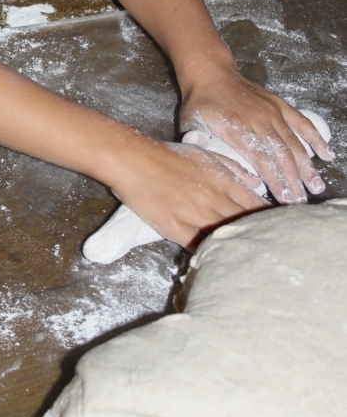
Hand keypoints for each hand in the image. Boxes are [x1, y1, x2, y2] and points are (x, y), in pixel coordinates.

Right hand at [112, 136, 268, 250]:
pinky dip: (212, 254)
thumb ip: (233, 168)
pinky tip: (220, 262)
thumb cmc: (169, 155)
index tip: (282, 229)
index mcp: (224, 182)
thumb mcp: (206, 154)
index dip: (270, 219)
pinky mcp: (176, 229)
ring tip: (255, 262)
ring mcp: (196, 215)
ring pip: (227, 237)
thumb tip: (255, 182)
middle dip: (261, 236)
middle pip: (246, 224)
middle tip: (275, 250)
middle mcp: (214, 200)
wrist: (135, 160)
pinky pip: (200, 246)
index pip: (257, 206)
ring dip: (240, 247)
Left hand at [179, 62, 334, 204]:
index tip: (285, 198)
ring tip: (316, 186)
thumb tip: (199, 153)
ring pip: (294, 142)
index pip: (261, 159)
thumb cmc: (200, 103)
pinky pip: (302, 122)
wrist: (211, 74)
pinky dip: (316, 138)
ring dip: (306, 166)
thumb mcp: (190, 122)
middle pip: (281, 155)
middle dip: (293, 180)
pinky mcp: (279, 105)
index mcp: (236, 128)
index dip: (275, 179)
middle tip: (301, 202)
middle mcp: (258, 120)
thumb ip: (196, 140)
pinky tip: (327, 155)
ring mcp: (272, 112)